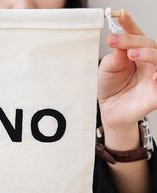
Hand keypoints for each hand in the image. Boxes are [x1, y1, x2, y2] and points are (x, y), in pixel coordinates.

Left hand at [99, 10, 156, 140]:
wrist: (110, 110)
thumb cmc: (111, 86)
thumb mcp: (107, 69)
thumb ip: (114, 58)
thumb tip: (121, 46)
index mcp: (136, 51)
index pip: (135, 35)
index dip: (129, 24)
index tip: (120, 14)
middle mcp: (149, 61)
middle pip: (149, 44)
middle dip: (132, 40)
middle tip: (115, 41)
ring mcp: (155, 76)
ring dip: (148, 54)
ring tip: (132, 54)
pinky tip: (154, 76)